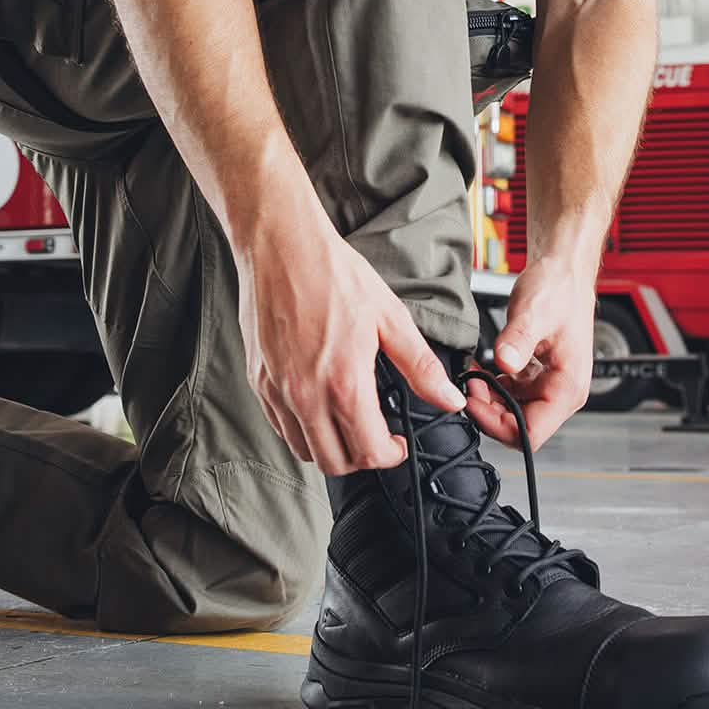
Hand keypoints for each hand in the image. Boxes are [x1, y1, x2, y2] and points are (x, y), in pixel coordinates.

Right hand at [236, 213, 466, 475]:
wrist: (281, 245)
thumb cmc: (333, 274)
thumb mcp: (390, 317)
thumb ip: (420, 366)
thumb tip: (450, 399)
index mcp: (344, 383)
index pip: (369, 452)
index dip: (391, 455)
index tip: (398, 443)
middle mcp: (306, 395)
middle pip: (335, 463)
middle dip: (363, 458)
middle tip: (377, 437)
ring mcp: (277, 390)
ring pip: (304, 450)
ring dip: (330, 447)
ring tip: (348, 421)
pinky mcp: (258, 379)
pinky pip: (280, 426)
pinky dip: (301, 428)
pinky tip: (318, 404)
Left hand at [463, 254, 596, 449]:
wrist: (563, 271)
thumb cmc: (559, 289)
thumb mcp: (533, 313)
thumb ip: (518, 340)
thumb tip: (506, 362)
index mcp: (568, 388)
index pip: (531, 434)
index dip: (497, 425)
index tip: (473, 402)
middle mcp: (562, 392)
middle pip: (520, 428)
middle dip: (488, 412)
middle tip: (468, 385)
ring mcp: (550, 385)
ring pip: (513, 413)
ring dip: (488, 401)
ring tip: (472, 375)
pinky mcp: (538, 376)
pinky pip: (511, 396)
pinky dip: (492, 388)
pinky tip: (480, 370)